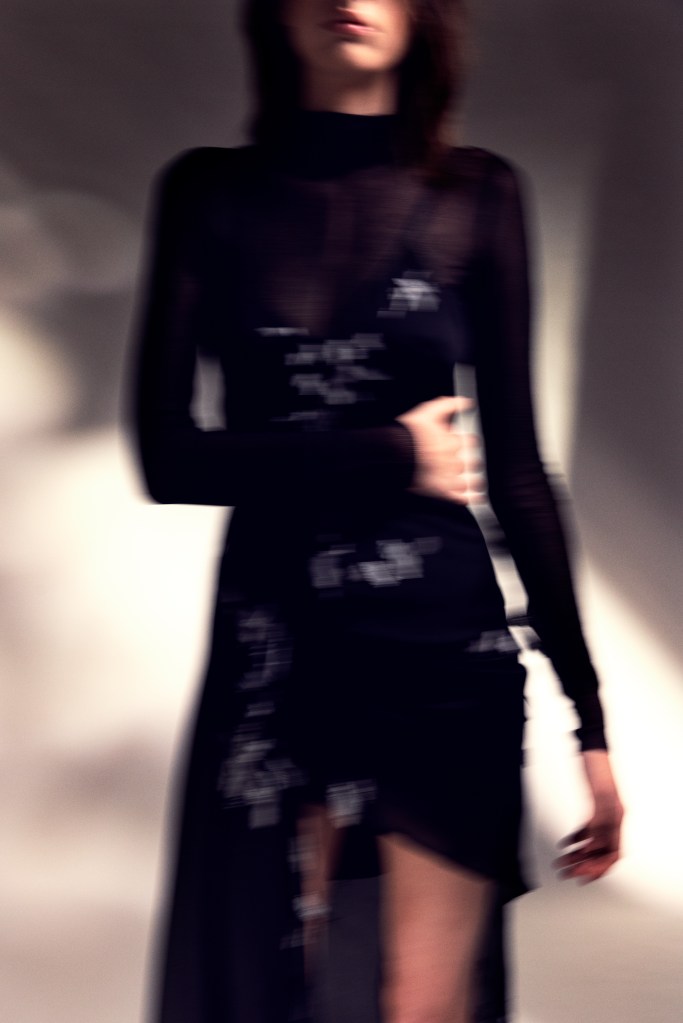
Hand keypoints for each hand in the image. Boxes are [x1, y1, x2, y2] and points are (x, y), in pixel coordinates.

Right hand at [396, 396, 484, 503]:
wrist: (390, 454)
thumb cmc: (405, 435)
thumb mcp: (426, 412)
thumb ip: (448, 405)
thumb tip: (466, 402)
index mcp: (452, 442)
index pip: (471, 442)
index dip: (468, 442)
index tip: (465, 444)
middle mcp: (453, 460)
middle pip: (473, 462)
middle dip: (471, 462)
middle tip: (468, 463)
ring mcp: (448, 478)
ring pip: (470, 482)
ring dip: (474, 482)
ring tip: (476, 483)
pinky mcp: (441, 492)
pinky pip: (461, 498)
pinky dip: (468, 498)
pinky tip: (471, 498)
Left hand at [553, 750, 624, 883]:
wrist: (590, 748)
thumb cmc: (596, 766)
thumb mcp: (598, 794)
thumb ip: (599, 820)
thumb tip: (595, 846)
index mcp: (617, 817)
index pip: (612, 852)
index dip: (599, 867)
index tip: (582, 876)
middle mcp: (612, 818)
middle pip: (601, 851)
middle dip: (585, 865)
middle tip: (568, 873)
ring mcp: (602, 812)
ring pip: (592, 842)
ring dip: (578, 854)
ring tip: (562, 863)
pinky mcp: (593, 807)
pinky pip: (586, 830)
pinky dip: (576, 839)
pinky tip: (565, 845)